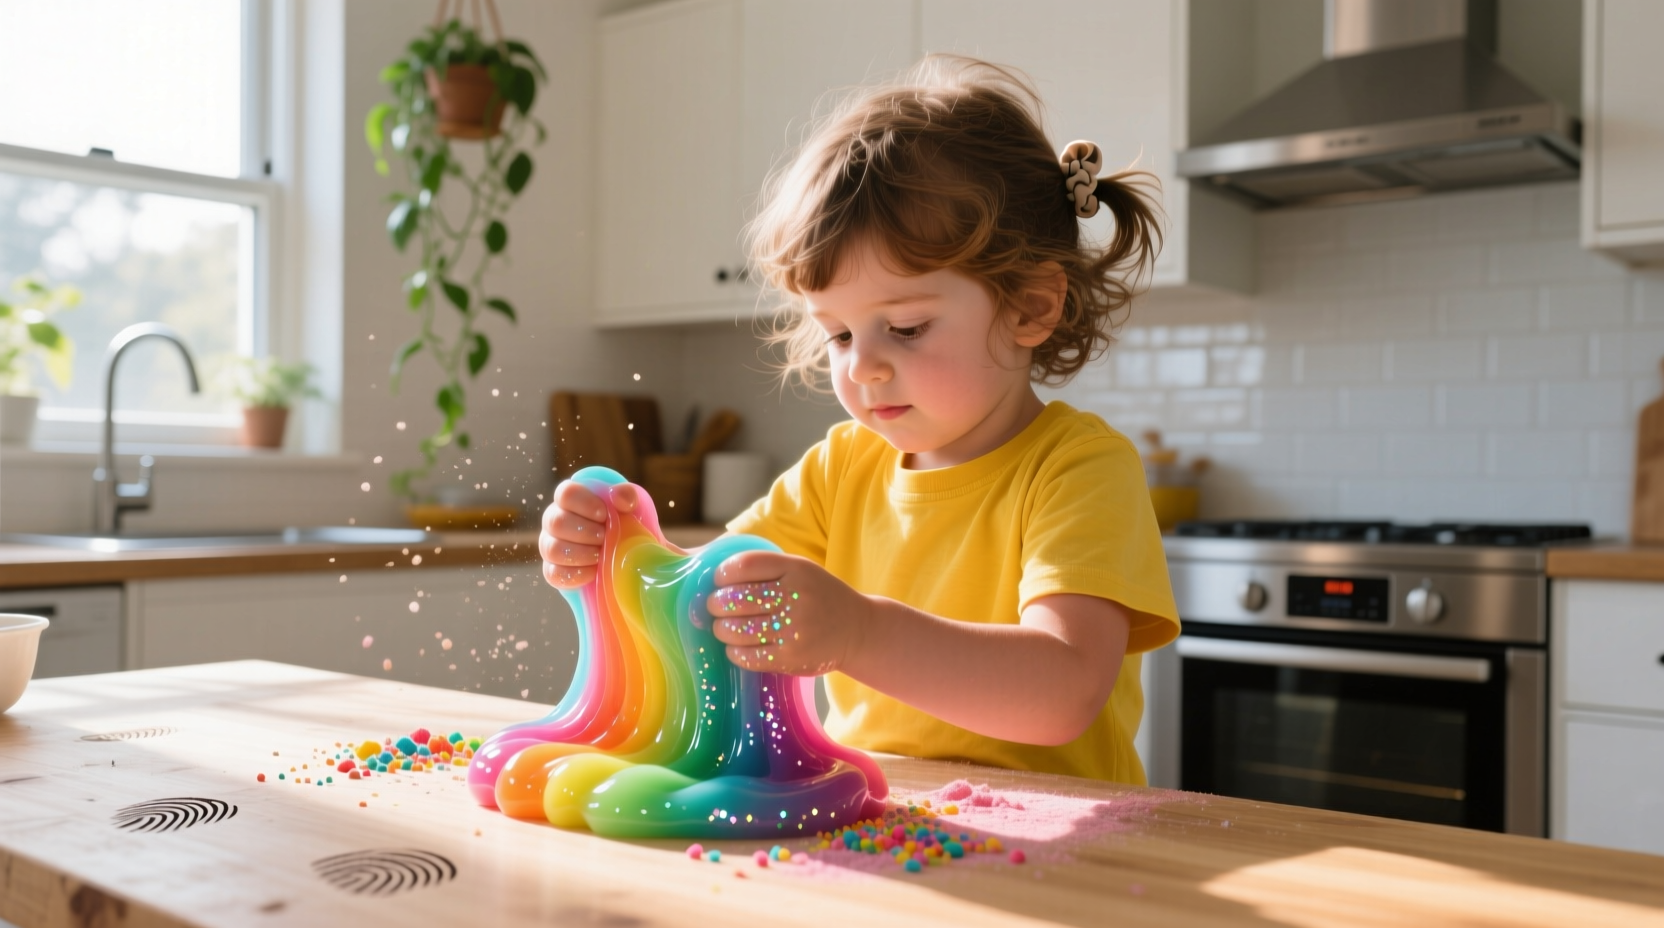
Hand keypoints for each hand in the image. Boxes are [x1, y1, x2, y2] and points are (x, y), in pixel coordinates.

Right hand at [539, 480, 639, 589]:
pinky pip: (554, 574)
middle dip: (584, 532)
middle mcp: (555, 521)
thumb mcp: (631, 507)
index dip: (583, 503)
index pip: (565, 494)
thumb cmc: (625, 527)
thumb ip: (627, 495)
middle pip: (555, 522)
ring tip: (600, 555)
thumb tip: (618, 498)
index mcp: (571, 500)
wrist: (629, 559)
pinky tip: (593, 572)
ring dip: (580, 553)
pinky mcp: (554, 572)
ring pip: (551, 549)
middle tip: (604, 537)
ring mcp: (550, 547)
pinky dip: (575, 574)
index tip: (603, 514)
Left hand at [705, 551, 870, 674]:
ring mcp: (794, 630)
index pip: (744, 565)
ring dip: (722, 629)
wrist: (856, 630)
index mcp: (796, 569)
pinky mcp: (791, 658)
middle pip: (734, 599)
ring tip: (725, 627)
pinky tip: (737, 646)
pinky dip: (734, 652)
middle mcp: (795, 597)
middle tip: (716, 607)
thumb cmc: (818, 596)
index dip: (722, 574)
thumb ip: (764, 568)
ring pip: (736, 630)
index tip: (719, 581)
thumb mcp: (800, 570)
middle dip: (716, 604)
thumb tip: (712, 575)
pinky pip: (747, 656)